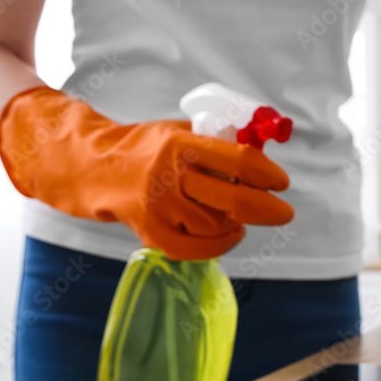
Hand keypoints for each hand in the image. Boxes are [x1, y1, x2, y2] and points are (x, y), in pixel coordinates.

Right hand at [0, 86, 293, 259]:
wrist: (96, 169)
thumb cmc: (148, 149)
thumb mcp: (180, 131)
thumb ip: (217, 142)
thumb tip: (263, 158)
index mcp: (180, 144)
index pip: (237, 161)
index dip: (267, 174)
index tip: (282, 182)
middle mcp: (168, 176)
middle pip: (233, 200)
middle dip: (268, 209)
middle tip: (284, 213)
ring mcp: (159, 209)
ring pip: (218, 226)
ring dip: (238, 223)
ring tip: (237, 215)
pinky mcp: (153, 235)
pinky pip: (200, 249)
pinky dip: (221, 244)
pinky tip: (228, 233)